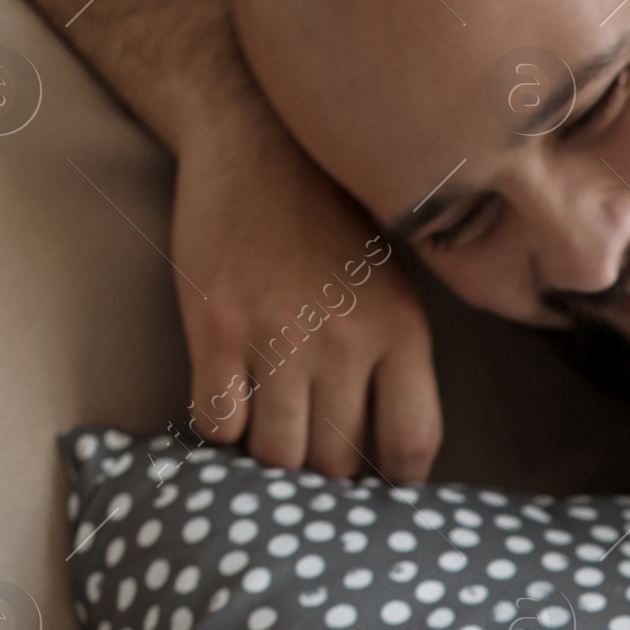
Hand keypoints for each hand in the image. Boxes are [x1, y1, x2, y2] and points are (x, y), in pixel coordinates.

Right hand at [171, 101, 442, 482]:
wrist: (259, 141)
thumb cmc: (330, 223)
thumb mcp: (392, 287)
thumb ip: (394, 362)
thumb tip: (388, 458)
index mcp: (401, 332)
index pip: (412, 443)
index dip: (393, 483)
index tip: (375, 487)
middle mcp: (346, 341)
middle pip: (335, 463)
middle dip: (320, 474)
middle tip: (306, 454)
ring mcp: (279, 336)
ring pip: (276, 453)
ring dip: (267, 457)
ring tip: (265, 431)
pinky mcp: (217, 328)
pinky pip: (217, 421)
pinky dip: (219, 427)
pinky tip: (226, 400)